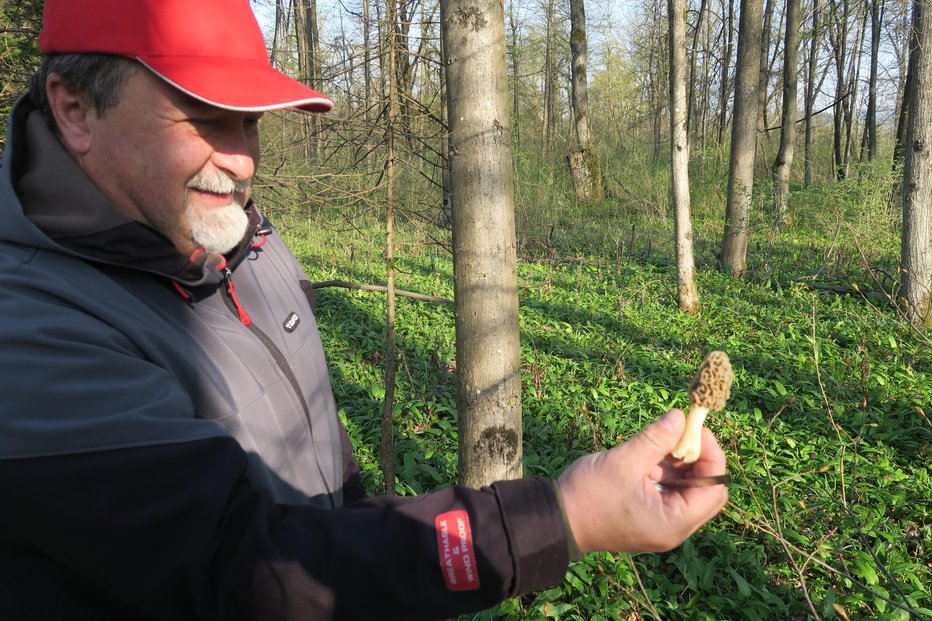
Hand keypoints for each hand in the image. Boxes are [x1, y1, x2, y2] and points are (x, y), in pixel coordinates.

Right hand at [557, 409, 727, 553]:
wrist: (555, 520)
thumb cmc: (588, 495)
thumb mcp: (623, 462)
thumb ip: (655, 439)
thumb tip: (680, 416)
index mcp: (674, 521)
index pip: (714, 487)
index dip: (711, 453)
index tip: (693, 426)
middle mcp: (674, 527)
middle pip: (705, 489)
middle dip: (697, 457)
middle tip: (679, 432)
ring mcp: (661, 524)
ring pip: (686, 488)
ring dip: (678, 462)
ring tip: (657, 441)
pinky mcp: (648, 516)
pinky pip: (668, 491)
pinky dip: (664, 471)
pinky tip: (647, 454)